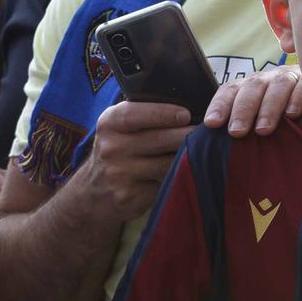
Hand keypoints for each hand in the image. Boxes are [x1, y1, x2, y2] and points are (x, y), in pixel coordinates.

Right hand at [82, 102, 194, 220]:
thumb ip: (144, 115)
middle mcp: (111, 147)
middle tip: (209, 133)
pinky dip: (180, 177)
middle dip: (189, 135)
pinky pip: (166, 183)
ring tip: (205, 151)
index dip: (164, 113)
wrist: (92, 194)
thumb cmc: (117, 151)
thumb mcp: (120, 128)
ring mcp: (119, 174)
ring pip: (169, 163)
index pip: (136, 114)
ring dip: (189, 157)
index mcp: (109, 124)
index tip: (186, 115)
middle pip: (162, 139)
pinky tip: (189, 172)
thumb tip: (190, 104)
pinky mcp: (130, 196)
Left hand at [204, 67, 301, 136]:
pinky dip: (298, 98)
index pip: (231, 90)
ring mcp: (294, 78)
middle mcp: (270, 79)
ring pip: (279, 85)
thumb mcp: (260, 122)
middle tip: (237, 132)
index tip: (213, 123)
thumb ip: (242, 127)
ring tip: (263, 129)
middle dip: (244, 109)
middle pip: (253, 87)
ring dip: (269, 107)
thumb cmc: (284, 120)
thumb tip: (216, 140)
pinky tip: (293, 114)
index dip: (221, 105)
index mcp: (252, 87)